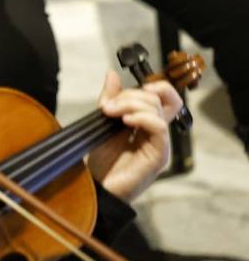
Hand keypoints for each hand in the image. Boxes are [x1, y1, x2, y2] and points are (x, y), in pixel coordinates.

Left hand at [86, 71, 182, 202]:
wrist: (94, 186)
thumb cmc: (99, 159)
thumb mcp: (101, 122)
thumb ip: (110, 99)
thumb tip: (113, 74)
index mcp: (146, 124)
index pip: (166, 98)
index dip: (157, 86)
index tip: (133, 85)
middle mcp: (156, 134)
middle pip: (157, 100)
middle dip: (130, 96)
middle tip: (107, 107)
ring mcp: (159, 145)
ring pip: (158, 111)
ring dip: (131, 105)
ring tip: (110, 113)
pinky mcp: (158, 157)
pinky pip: (160, 129)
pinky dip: (142, 118)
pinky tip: (125, 121)